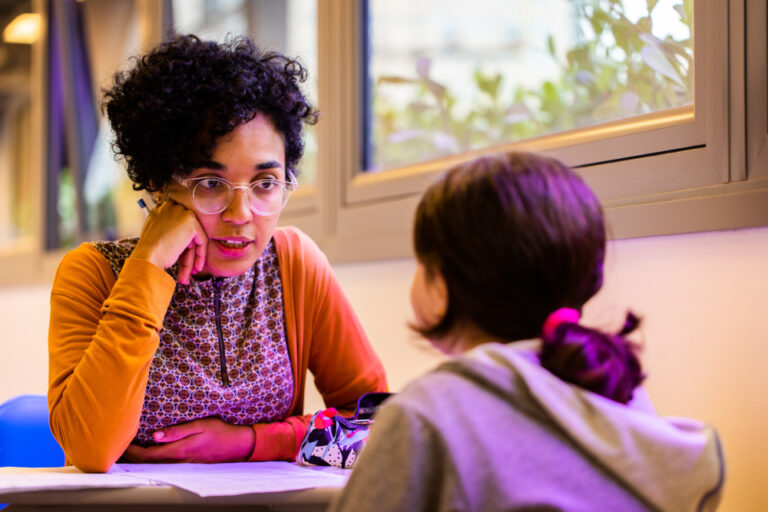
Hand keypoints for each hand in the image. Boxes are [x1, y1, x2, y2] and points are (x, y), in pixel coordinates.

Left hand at [121, 417, 255, 462]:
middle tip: (117, 448)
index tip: (120, 444)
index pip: (148, 455)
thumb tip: (154, 436)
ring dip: (141, 458)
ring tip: (128, 450)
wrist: (237, 446)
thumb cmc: (220, 432)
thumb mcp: (200, 426)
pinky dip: (152, 458)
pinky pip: (164, 463)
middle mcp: (178, 461)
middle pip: (148, 462)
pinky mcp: (187, 462)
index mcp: (179, 451)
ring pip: (155, 464)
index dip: (132, 451)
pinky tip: (149, 452)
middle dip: (132, 457)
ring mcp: (183, 463)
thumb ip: (177, 431)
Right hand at [130, 198, 206, 284]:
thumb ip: (170, 234)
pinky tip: (195, 268)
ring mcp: (180, 212)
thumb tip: (187, 244)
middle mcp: (170, 207)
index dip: (181, 246)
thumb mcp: (157, 238)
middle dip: (187, 255)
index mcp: (160, 211)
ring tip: (186, 276)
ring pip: (193, 239)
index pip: (177, 227)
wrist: (146, 257)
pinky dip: (200, 255)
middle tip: (186, 271)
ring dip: (190, 260)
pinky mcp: (190, 221)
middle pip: (186, 233)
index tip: (182, 260)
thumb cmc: (147, 253)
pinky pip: (201, 240)